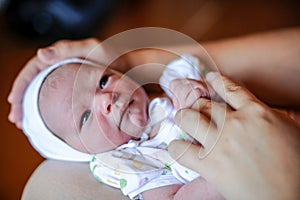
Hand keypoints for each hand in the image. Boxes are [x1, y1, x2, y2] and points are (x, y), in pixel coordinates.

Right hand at [8, 38, 123, 127]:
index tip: (14, 102)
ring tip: (24, 122)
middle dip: (22, 100)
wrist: (130, 69)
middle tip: (17, 119)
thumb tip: (40, 54)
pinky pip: (56, 98)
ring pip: (42, 92)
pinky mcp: (76, 88)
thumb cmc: (114, 58)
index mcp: (60, 56)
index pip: (32, 70)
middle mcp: (60, 67)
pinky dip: (47, 109)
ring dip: (31, 107)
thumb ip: (68, 49)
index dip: (20, 86)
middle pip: (33, 83)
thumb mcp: (93, 49)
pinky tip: (45, 120)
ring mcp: (68, 78)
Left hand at [169, 72, 299, 199]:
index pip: (231, 89)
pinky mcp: (209, 163)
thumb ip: (267, 117)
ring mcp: (220, 142)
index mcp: (257, 112)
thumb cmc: (294, 166)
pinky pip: (180, 149)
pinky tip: (178, 147)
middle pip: (205, 104)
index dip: (217, 81)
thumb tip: (255, 111)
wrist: (288, 196)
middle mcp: (235, 123)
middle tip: (194, 109)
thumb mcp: (287, 130)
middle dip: (197, 105)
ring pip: (189, 118)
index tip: (209, 78)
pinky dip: (176, 147)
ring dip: (183, 118)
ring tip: (183, 120)